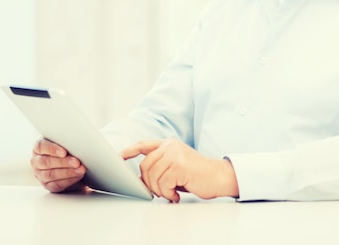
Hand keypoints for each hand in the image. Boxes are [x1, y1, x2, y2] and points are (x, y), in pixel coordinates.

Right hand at [30, 138, 86, 192]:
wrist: (65, 161)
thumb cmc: (64, 147)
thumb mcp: (63, 141)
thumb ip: (65, 140)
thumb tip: (78, 138)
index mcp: (38, 147)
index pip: (41, 146)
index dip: (52, 149)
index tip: (64, 152)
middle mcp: (36, 161)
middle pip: (46, 162)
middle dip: (63, 162)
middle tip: (76, 162)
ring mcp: (40, 175)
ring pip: (51, 174)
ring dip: (68, 172)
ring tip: (80, 170)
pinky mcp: (47, 185)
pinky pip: (56, 185)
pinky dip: (68, 181)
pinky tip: (77, 176)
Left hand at [121, 139, 238, 202]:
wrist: (219, 177)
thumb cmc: (197, 175)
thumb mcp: (176, 166)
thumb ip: (159, 166)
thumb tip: (139, 178)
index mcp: (168, 144)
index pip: (143, 145)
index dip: (129, 151)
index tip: (118, 157)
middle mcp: (170, 146)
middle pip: (145, 167)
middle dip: (149, 184)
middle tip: (162, 191)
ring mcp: (175, 154)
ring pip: (152, 177)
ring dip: (160, 190)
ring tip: (172, 192)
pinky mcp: (179, 165)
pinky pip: (163, 184)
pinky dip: (168, 194)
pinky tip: (177, 194)